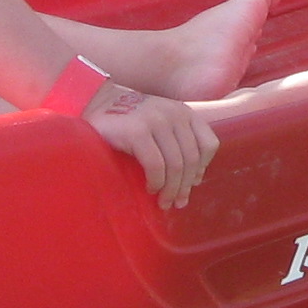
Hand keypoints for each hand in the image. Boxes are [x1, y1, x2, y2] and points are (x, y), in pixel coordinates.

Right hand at [82, 80, 216, 206]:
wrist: (98, 104)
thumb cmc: (131, 121)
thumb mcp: (162, 125)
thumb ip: (179, 144)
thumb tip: (195, 179)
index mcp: (184, 113)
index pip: (209, 144)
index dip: (202, 168)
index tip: (192, 184)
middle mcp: (174, 114)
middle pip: (191, 159)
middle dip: (185, 186)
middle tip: (176, 203)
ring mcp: (156, 120)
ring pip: (175, 165)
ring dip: (171, 189)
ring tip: (163, 202)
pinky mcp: (137, 131)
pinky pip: (156, 166)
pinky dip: (156, 182)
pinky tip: (150, 188)